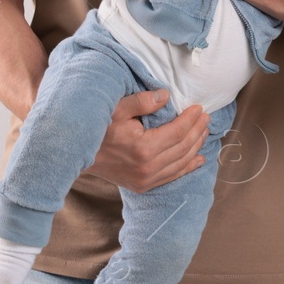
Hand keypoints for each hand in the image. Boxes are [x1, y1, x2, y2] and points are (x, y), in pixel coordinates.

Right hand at [84, 90, 210, 192]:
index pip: (177, 132)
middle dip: (197, 130)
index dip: (190, 120)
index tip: (198, 108)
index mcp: (143, 148)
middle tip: (205, 117)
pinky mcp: (143, 186)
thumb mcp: (116, 109)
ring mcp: (146, 180)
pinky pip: (172, 176)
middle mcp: (148, 168)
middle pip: (183, 147)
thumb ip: (142, 101)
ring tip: (204, 132)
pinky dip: (187, 167)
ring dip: (195, 146)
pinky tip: (198, 159)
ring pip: (181, 163)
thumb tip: (167, 96)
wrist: (78, 157)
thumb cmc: (98, 130)